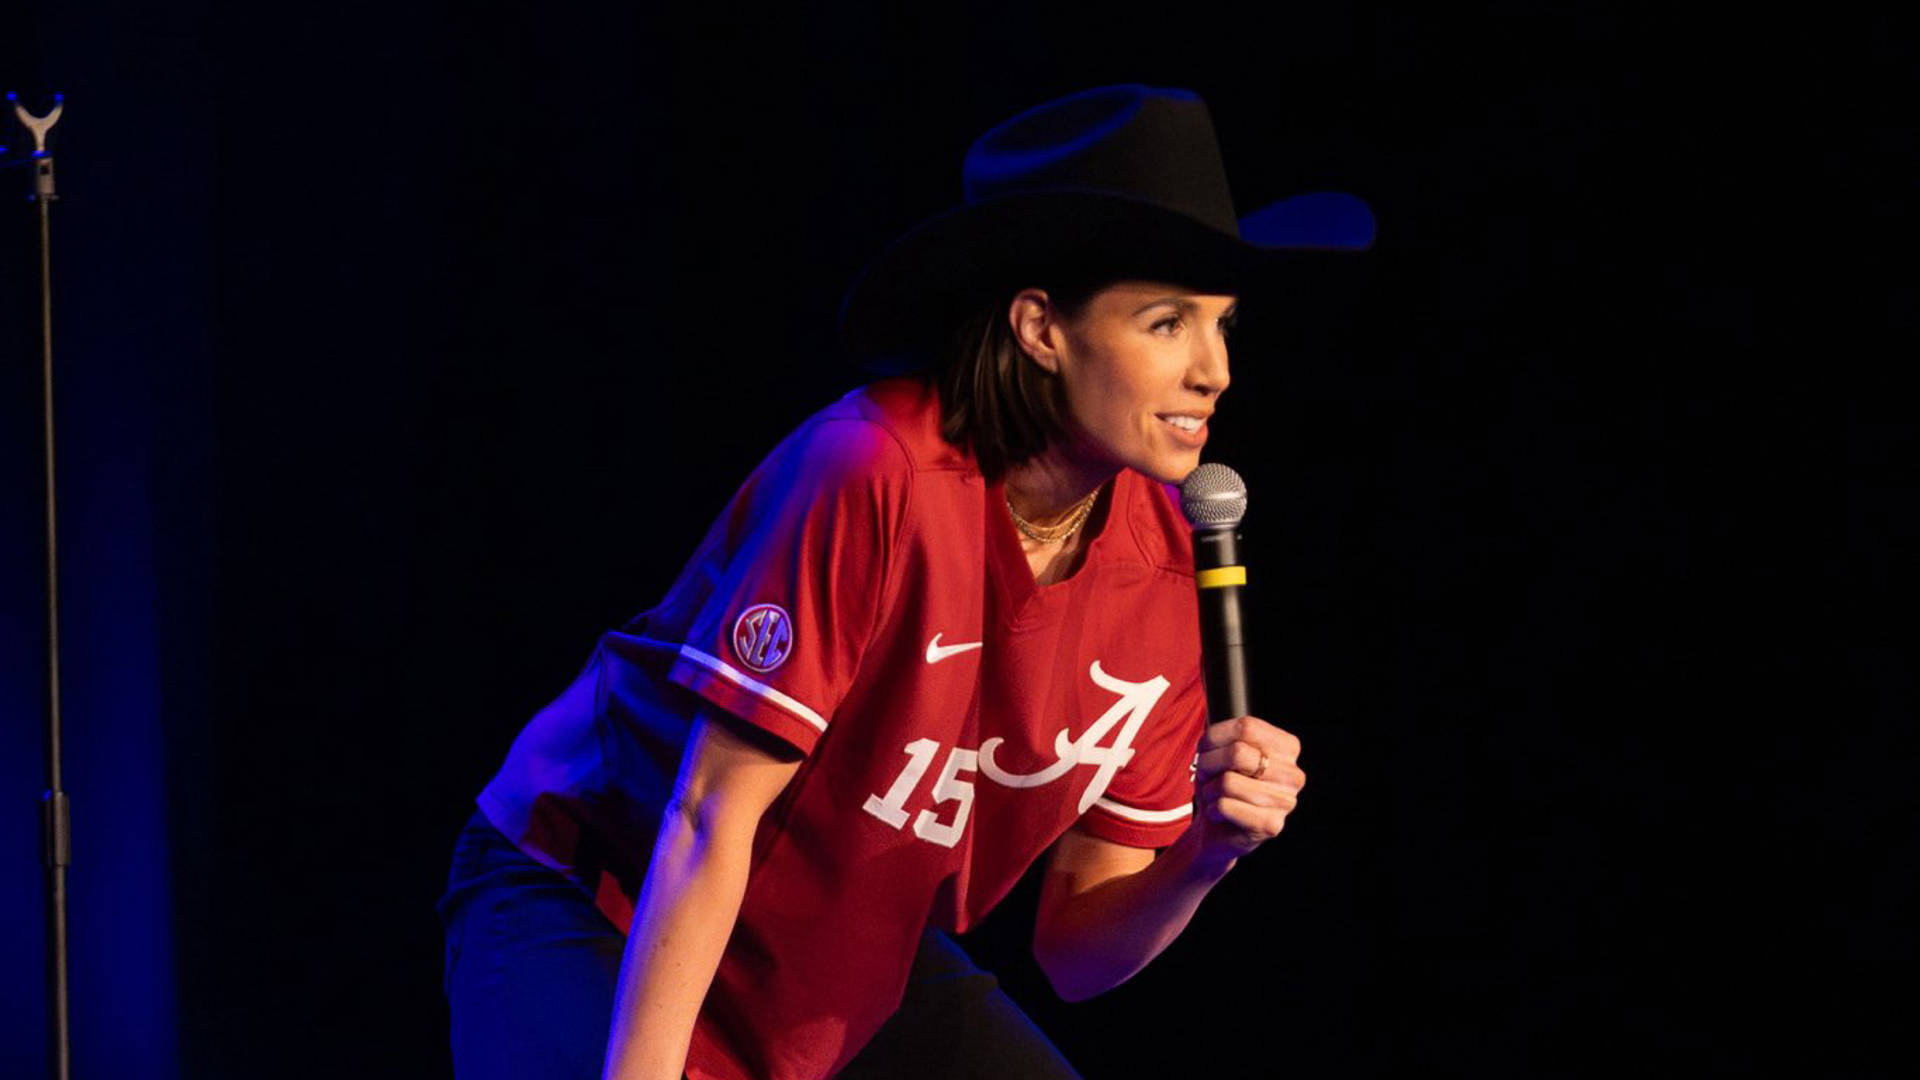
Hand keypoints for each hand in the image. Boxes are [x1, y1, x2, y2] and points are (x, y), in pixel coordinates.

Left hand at [1189, 715, 1305, 869]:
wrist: (1218, 828)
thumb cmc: (1221, 784)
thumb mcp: (1219, 751)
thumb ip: (1221, 736)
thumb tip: (1211, 737)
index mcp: (1288, 748)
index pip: (1247, 727)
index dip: (1216, 737)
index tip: (1207, 750)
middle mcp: (1293, 774)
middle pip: (1237, 753)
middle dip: (1209, 764)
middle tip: (1207, 775)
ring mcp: (1286, 801)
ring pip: (1229, 781)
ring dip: (1210, 789)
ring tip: (1216, 796)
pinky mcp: (1271, 825)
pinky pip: (1226, 806)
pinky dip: (1212, 809)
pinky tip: (1220, 813)